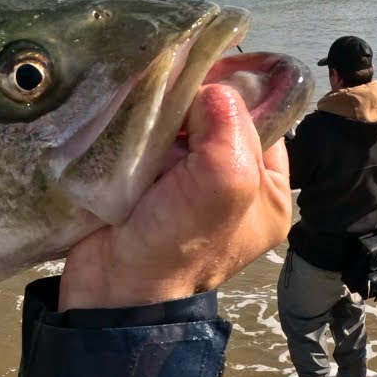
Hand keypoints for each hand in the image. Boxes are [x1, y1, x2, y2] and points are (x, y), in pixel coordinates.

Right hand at [59, 83, 292, 309]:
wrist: (110, 287)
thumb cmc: (175, 246)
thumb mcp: (225, 185)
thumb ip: (229, 128)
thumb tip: (206, 88)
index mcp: (266, 189)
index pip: (262, 118)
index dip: (233, 96)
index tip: (200, 88)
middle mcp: (230, 184)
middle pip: (215, 117)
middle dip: (189, 107)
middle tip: (165, 107)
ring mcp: (183, 184)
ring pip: (176, 126)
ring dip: (156, 118)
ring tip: (140, 119)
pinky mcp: (144, 183)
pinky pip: (145, 140)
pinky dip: (134, 131)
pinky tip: (124, 130)